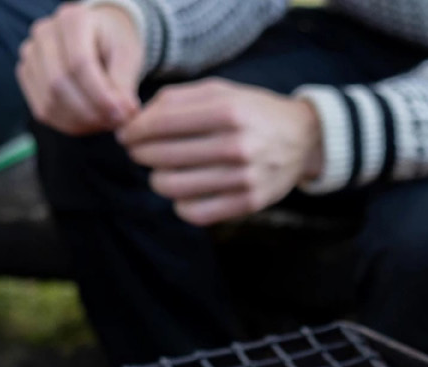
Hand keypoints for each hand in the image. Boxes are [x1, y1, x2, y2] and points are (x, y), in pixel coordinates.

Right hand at [18, 2, 141, 134]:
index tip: (122, 115)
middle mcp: (44, 33)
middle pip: (59, 83)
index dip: (100, 96)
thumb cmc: (113, 44)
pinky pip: (44, 110)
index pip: (79, 63)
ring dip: (80, 122)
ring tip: (105, 122)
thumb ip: (124, 84)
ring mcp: (31, 54)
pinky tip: (89, 123)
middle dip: (90, 112)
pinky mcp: (27, 75)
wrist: (97, 38)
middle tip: (116, 122)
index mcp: (72, 19)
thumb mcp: (127, 56)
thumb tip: (124, 114)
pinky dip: (68, 124)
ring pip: (49, 101)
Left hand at [118, 79, 322, 224]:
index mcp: (227, 111)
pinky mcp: (248, 203)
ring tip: (161, 172)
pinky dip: (180, 205)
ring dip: (158, 180)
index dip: (134, 131)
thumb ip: (177, 99)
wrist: (301, 139)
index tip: (125, 135)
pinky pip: (195, 213)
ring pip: (174, 187)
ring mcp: (243, 178)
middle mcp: (236, 145)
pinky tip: (183, 193)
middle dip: (141, 154)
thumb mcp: (220, 91)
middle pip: (162, 157)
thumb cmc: (252, 112)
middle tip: (140, 152)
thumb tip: (136, 120)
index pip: (161, 124)